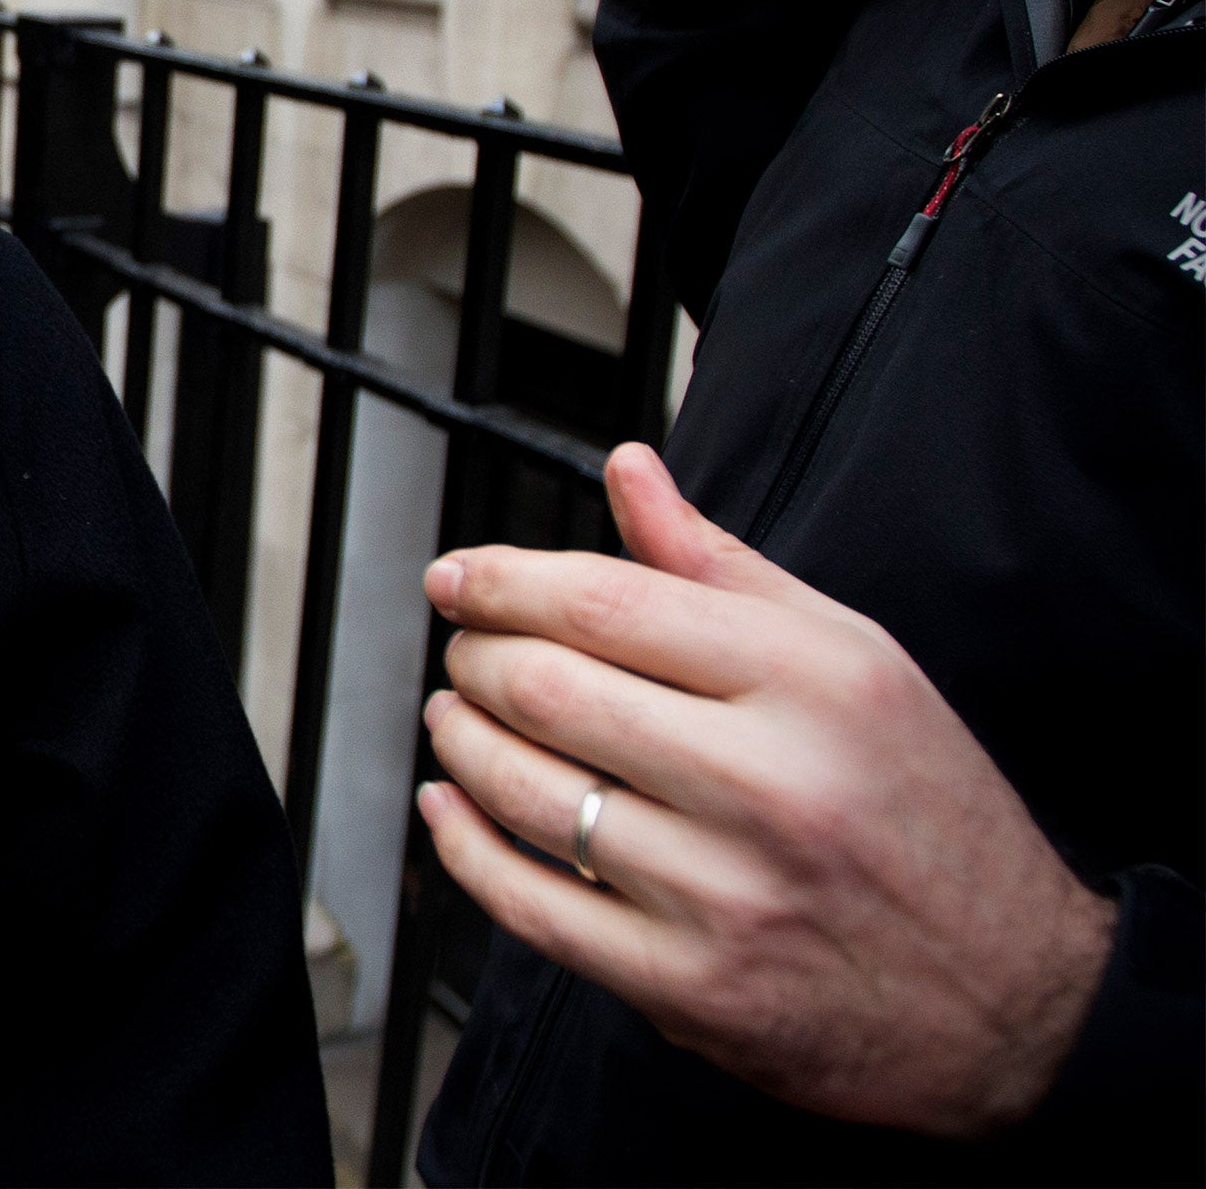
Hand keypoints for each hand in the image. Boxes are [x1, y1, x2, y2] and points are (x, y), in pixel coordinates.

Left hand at [416, 443, 1114, 1137]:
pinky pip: (529, 905)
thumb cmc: (926, 812)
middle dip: (475, 657)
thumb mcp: (853, 659)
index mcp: (811, 682)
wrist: (1015, 1000)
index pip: (604, 601)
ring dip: (461, 742)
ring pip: (525, 792)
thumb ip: (720, 564)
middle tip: (467, 650)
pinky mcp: (691, 987)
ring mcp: (725, 892)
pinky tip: (454, 809)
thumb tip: (627, 469)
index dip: (501, 581)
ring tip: (460, 717)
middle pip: (547, 688)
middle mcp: (769, 783)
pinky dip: (463, 848)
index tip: (458, 579)